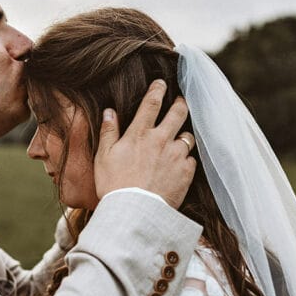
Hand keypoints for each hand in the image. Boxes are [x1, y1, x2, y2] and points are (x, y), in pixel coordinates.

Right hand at [94, 79, 196, 208]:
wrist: (134, 212)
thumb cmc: (114, 185)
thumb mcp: (103, 156)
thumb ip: (109, 131)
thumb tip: (110, 111)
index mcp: (140, 134)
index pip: (151, 103)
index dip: (157, 90)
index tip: (161, 83)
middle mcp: (161, 140)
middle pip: (178, 112)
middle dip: (181, 103)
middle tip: (181, 101)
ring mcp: (176, 156)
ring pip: (188, 136)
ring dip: (184, 135)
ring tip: (179, 139)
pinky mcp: (186, 172)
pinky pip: (191, 160)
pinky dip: (186, 160)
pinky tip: (179, 166)